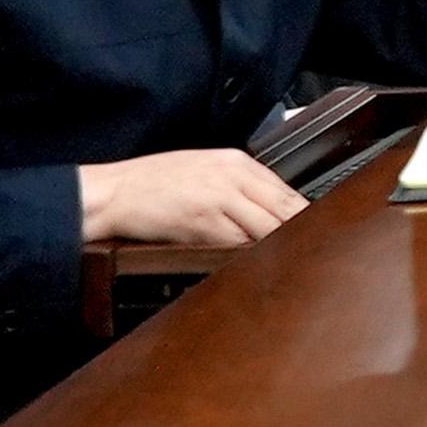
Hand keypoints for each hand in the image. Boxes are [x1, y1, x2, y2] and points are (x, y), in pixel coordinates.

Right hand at [79, 147, 304, 248]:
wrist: (112, 193)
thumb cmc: (151, 183)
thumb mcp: (203, 168)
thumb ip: (238, 184)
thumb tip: (268, 207)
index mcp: (236, 162)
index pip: (284, 190)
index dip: (303, 214)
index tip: (314, 231)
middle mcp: (233, 177)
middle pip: (284, 209)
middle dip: (298, 232)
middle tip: (310, 251)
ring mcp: (219, 199)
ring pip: (266, 228)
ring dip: (276, 247)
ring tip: (286, 263)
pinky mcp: (203, 222)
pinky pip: (237, 244)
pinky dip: (247, 255)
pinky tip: (253, 264)